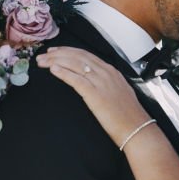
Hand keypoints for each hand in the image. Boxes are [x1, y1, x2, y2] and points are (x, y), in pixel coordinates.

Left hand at [36, 47, 152, 146]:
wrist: (136, 128)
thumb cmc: (128, 115)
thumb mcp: (118, 92)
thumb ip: (106, 84)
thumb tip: (93, 83)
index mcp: (111, 71)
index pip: (86, 55)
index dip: (68, 51)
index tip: (55, 52)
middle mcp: (106, 72)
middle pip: (77, 57)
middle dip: (58, 54)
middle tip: (42, 56)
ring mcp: (101, 82)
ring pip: (74, 64)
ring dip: (55, 61)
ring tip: (42, 62)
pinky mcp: (95, 93)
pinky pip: (76, 79)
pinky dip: (63, 72)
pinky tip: (53, 70)